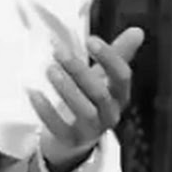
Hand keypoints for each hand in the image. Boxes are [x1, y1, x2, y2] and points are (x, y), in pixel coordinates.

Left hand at [29, 27, 144, 171]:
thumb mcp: (103, 78)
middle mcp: (109, 114)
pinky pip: (59, 127)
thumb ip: (119, 55)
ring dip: (66, 88)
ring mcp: (91, 130)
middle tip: (58, 51)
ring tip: (50, 69)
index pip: (122, 77)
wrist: (73, 139)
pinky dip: (46, 110)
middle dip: (79, 71)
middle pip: (99, 93)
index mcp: (119, 96)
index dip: (109, 58)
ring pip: (83, 110)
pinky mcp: (71, 141)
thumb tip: (138, 30)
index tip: (90, 39)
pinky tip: (34, 92)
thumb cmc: (90, 100)